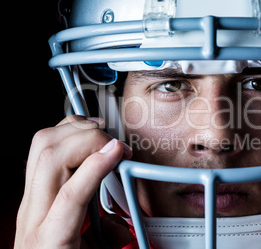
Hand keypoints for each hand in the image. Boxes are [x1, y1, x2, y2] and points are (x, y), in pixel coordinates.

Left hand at [15, 115, 132, 247]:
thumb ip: (113, 238)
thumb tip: (124, 220)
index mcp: (52, 240)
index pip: (71, 195)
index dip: (97, 167)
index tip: (119, 152)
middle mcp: (34, 216)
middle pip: (50, 160)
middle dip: (87, 139)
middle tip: (115, 145)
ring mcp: (28, 200)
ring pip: (40, 147)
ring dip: (73, 130)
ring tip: (99, 132)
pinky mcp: (30, 191)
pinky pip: (40, 150)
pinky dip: (63, 134)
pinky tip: (81, 135)